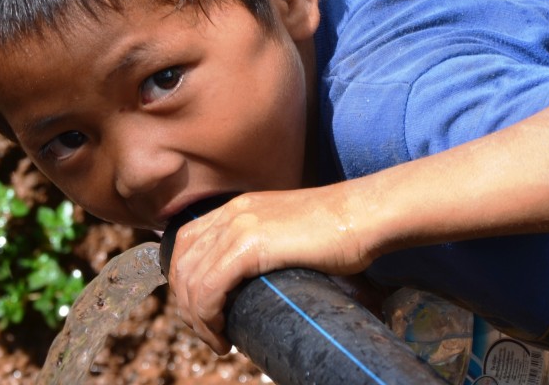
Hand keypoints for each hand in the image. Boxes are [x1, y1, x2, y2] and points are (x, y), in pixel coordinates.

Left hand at [165, 185, 374, 353]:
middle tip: (208, 334)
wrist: (365, 215)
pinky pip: (210, 287)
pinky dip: (208, 316)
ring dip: (197, 319)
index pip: (186, 243)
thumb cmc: (341, 229)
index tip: (202, 310)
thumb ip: (271, 247)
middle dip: (187, 306)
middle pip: (182, 264)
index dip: (185, 281)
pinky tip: (223, 334)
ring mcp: (239, 226)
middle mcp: (232, 213)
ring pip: (193, 280)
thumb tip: (265, 283)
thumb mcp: (291, 232)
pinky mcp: (251, 245)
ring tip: (217, 341)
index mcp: (238, 208)